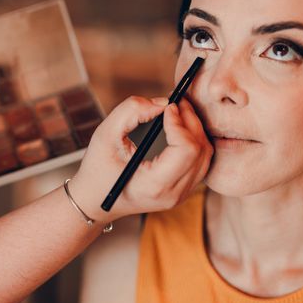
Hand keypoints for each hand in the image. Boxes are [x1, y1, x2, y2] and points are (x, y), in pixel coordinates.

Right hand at [68, 96, 212, 222]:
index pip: (186, 150)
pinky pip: (202, 162)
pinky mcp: (183, 191)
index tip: (167, 107)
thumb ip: (131, 111)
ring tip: (179, 112)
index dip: (180, 123)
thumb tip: (162, 102)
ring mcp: (181, 195)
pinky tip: (181, 127)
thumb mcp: (105, 135)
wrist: (96, 201)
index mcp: (153, 185)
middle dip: (190, 120)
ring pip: (206, 156)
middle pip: (200, 150)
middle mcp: (173, 194)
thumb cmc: (97, 170)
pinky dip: (195, 140)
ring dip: (196, 129)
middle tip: (176, 102)